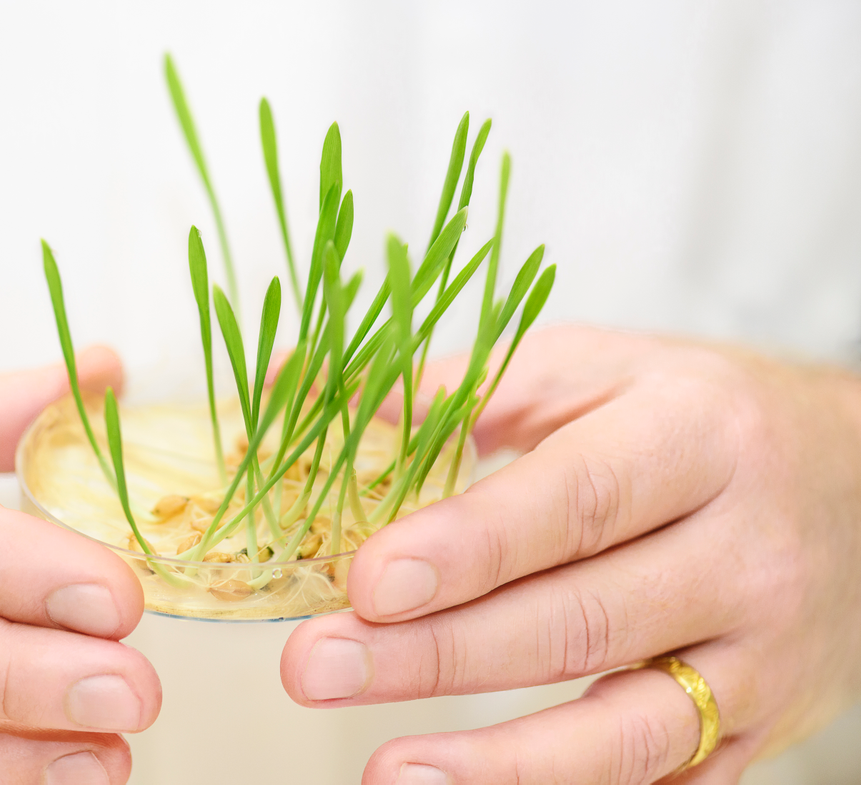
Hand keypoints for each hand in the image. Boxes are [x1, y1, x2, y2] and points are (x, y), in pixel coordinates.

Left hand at [280, 326, 860, 783]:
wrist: (852, 478)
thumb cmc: (693, 416)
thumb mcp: (593, 370)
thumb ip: (459, 386)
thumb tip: (308, 390)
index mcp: (697, 438)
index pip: (576, 500)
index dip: (469, 547)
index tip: (367, 580)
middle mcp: (743, 553)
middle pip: (580, 620)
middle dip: (437, 655)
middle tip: (317, 666)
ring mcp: (761, 656)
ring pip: (628, 730)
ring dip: (500, 765)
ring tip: (388, 773)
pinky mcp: (761, 726)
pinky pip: (665, 779)